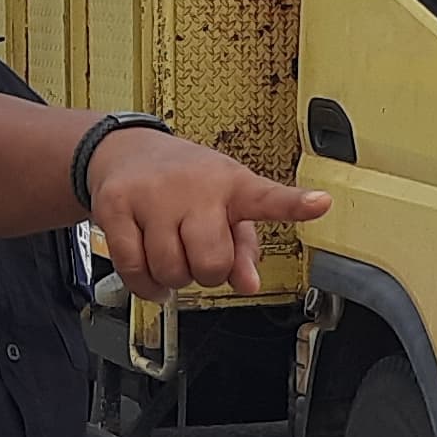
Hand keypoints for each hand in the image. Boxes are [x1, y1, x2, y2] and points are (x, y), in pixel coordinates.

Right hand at [85, 126, 327, 294]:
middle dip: (206, 274)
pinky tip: (150, 270)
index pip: (267, 198)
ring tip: (171, 253)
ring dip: (172, 278)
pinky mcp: (116, 206)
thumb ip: (243, 249)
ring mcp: (152, 195)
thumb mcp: (225, 207)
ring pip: (170, 271)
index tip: (321, 203)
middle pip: (210, 262)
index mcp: (232, 184)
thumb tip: (248, 284)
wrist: (126, 151)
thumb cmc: (186, 184)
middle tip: (198, 256)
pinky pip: (132, 270)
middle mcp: (194, 186)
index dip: (294, 204)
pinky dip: (144, 285)